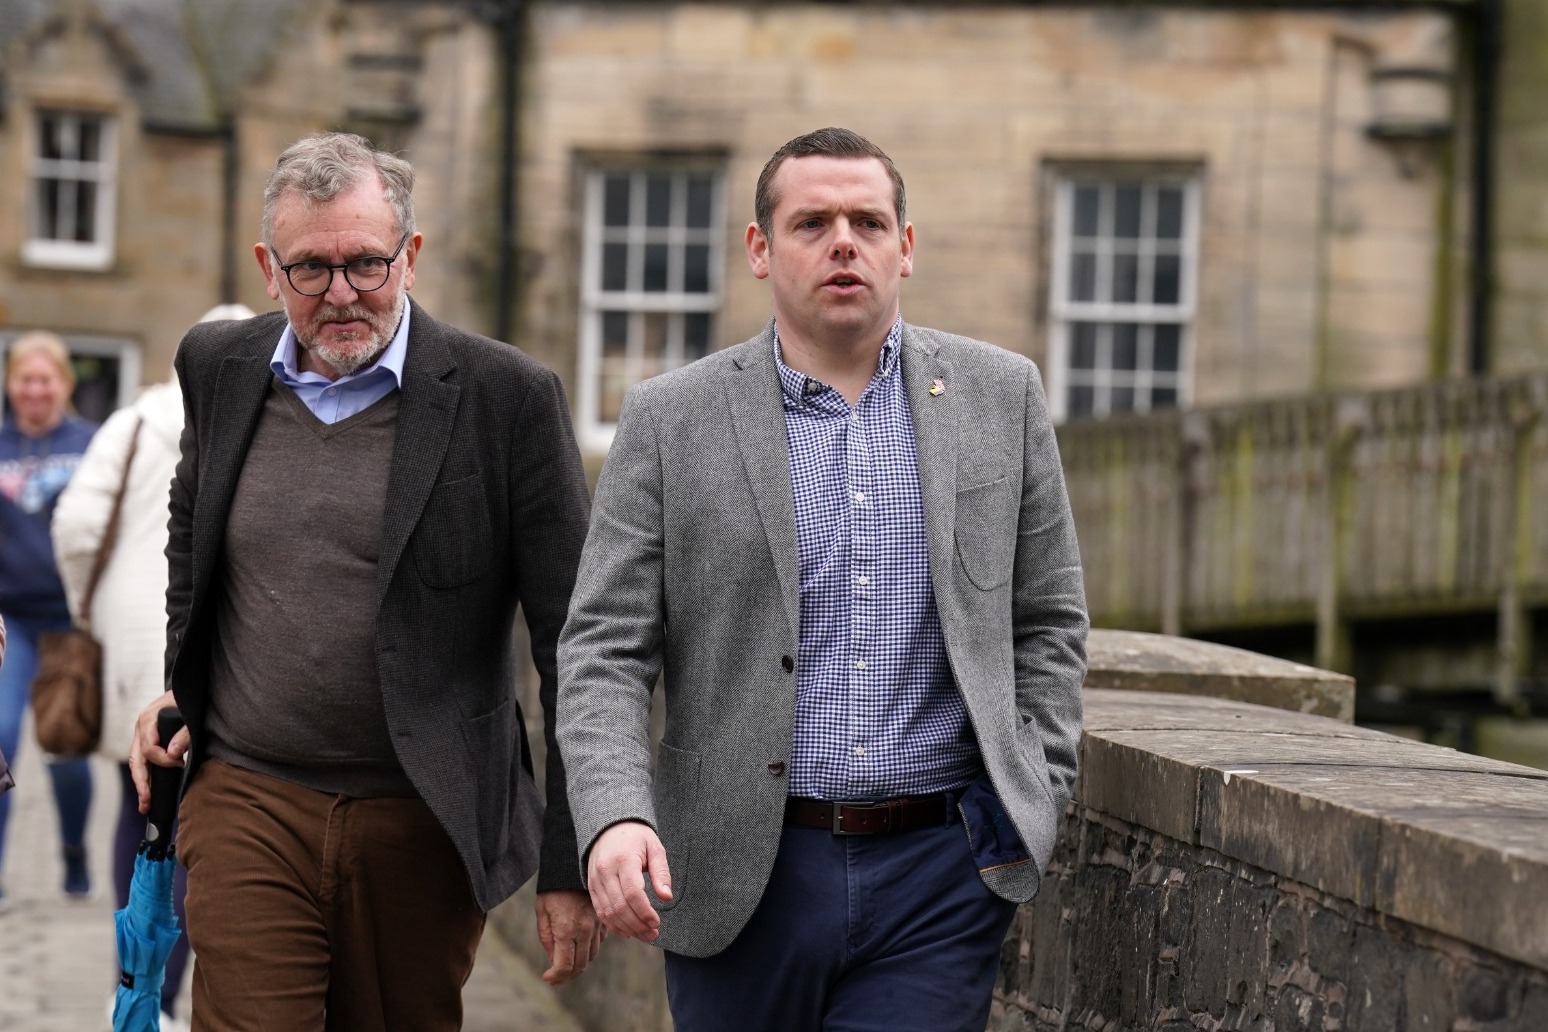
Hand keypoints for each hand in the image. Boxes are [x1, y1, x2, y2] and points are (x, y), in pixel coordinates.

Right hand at [127, 690, 188, 813]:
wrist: (188, 688)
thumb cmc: (189, 699)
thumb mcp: (189, 713)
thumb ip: (184, 733)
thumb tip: (173, 755)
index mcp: (148, 719)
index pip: (149, 748)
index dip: (163, 760)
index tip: (180, 764)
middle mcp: (141, 729)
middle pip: (137, 760)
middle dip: (142, 783)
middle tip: (147, 801)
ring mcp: (141, 736)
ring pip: (136, 764)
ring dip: (141, 785)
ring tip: (145, 805)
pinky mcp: (146, 741)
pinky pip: (142, 762)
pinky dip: (145, 778)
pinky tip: (148, 794)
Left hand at [535, 889, 605, 985]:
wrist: (573, 865)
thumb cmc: (553, 888)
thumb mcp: (542, 911)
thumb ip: (546, 938)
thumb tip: (553, 959)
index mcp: (566, 929)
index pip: (565, 965)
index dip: (556, 977)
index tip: (547, 978)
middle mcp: (584, 930)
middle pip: (580, 965)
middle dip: (567, 975)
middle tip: (556, 977)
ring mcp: (596, 925)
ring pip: (591, 955)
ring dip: (579, 964)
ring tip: (567, 964)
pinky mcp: (603, 919)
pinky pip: (599, 942)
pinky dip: (589, 949)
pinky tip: (579, 946)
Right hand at [586, 820, 671, 941]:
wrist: (609, 827)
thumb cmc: (636, 837)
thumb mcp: (654, 847)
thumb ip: (661, 873)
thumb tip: (667, 897)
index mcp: (623, 859)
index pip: (633, 893)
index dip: (645, 912)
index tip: (657, 922)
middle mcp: (606, 871)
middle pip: (619, 906)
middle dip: (637, 925)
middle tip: (653, 933)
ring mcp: (595, 880)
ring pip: (608, 912)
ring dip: (627, 928)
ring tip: (644, 935)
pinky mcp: (591, 886)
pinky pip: (600, 911)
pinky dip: (613, 925)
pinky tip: (627, 931)